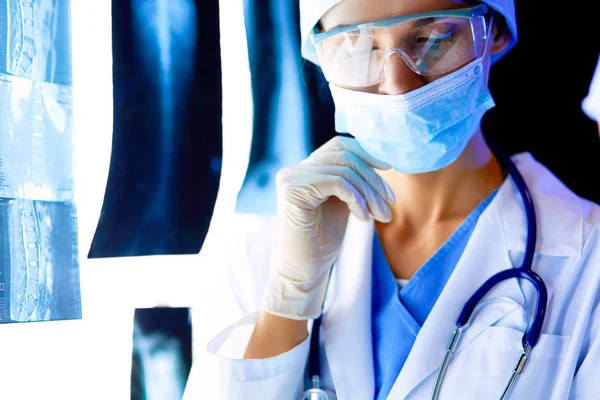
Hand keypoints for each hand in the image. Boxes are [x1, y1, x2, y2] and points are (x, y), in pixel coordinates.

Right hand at [260, 136, 395, 319]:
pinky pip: (336, 183)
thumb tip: (381, 159)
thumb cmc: (323, 242)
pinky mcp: (292, 191)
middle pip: (344, 156)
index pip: (339, 146)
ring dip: (369, 193)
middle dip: (373, 179)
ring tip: (382, 216)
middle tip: (390, 202)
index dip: (366, 153)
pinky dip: (356, 199)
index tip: (389, 168)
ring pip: (344, 170)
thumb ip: (352, 181)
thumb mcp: (343, 203)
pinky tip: (363, 218)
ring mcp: (291, 178)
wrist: (304, 271)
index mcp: (305, 170)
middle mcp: (294, 170)